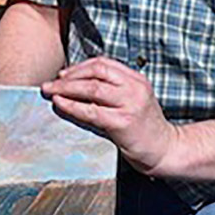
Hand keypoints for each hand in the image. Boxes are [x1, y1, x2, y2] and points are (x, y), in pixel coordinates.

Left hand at [41, 55, 181, 175]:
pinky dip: (72, 106)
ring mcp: (130, 104)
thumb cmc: (144, 128)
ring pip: (92, 88)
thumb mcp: (133, 101)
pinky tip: (60, 104)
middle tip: (50, 84)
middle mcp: (135, 88)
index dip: (80, 67)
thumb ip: (113, 91)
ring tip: (50, 91)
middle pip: (96, 72)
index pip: (103, 64)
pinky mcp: (123, 122)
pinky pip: (91, 111)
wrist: (165, 150)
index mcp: (137, 79)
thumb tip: (76, 85)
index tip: (63, 75)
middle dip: (69, 77)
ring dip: (66, 88)